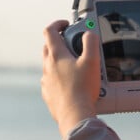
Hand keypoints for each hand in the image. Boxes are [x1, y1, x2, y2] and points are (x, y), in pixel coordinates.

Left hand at [41, 20, 101, 137]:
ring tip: (75, 66)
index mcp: (56, 56)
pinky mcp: (48, 94)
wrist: (74, 115)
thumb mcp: (92, 61)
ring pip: (49, 65)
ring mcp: (46, 81)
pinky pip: (51, 81)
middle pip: (48, 47)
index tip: (65, 24)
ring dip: (59, 61)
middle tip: (72, 43)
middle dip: (59, 42)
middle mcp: (48, 67)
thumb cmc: (83, 89)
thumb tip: (89, 33)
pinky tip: (71, 83)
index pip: (50, 32)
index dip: (57, 24)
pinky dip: (59, 77)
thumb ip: (91, 42)